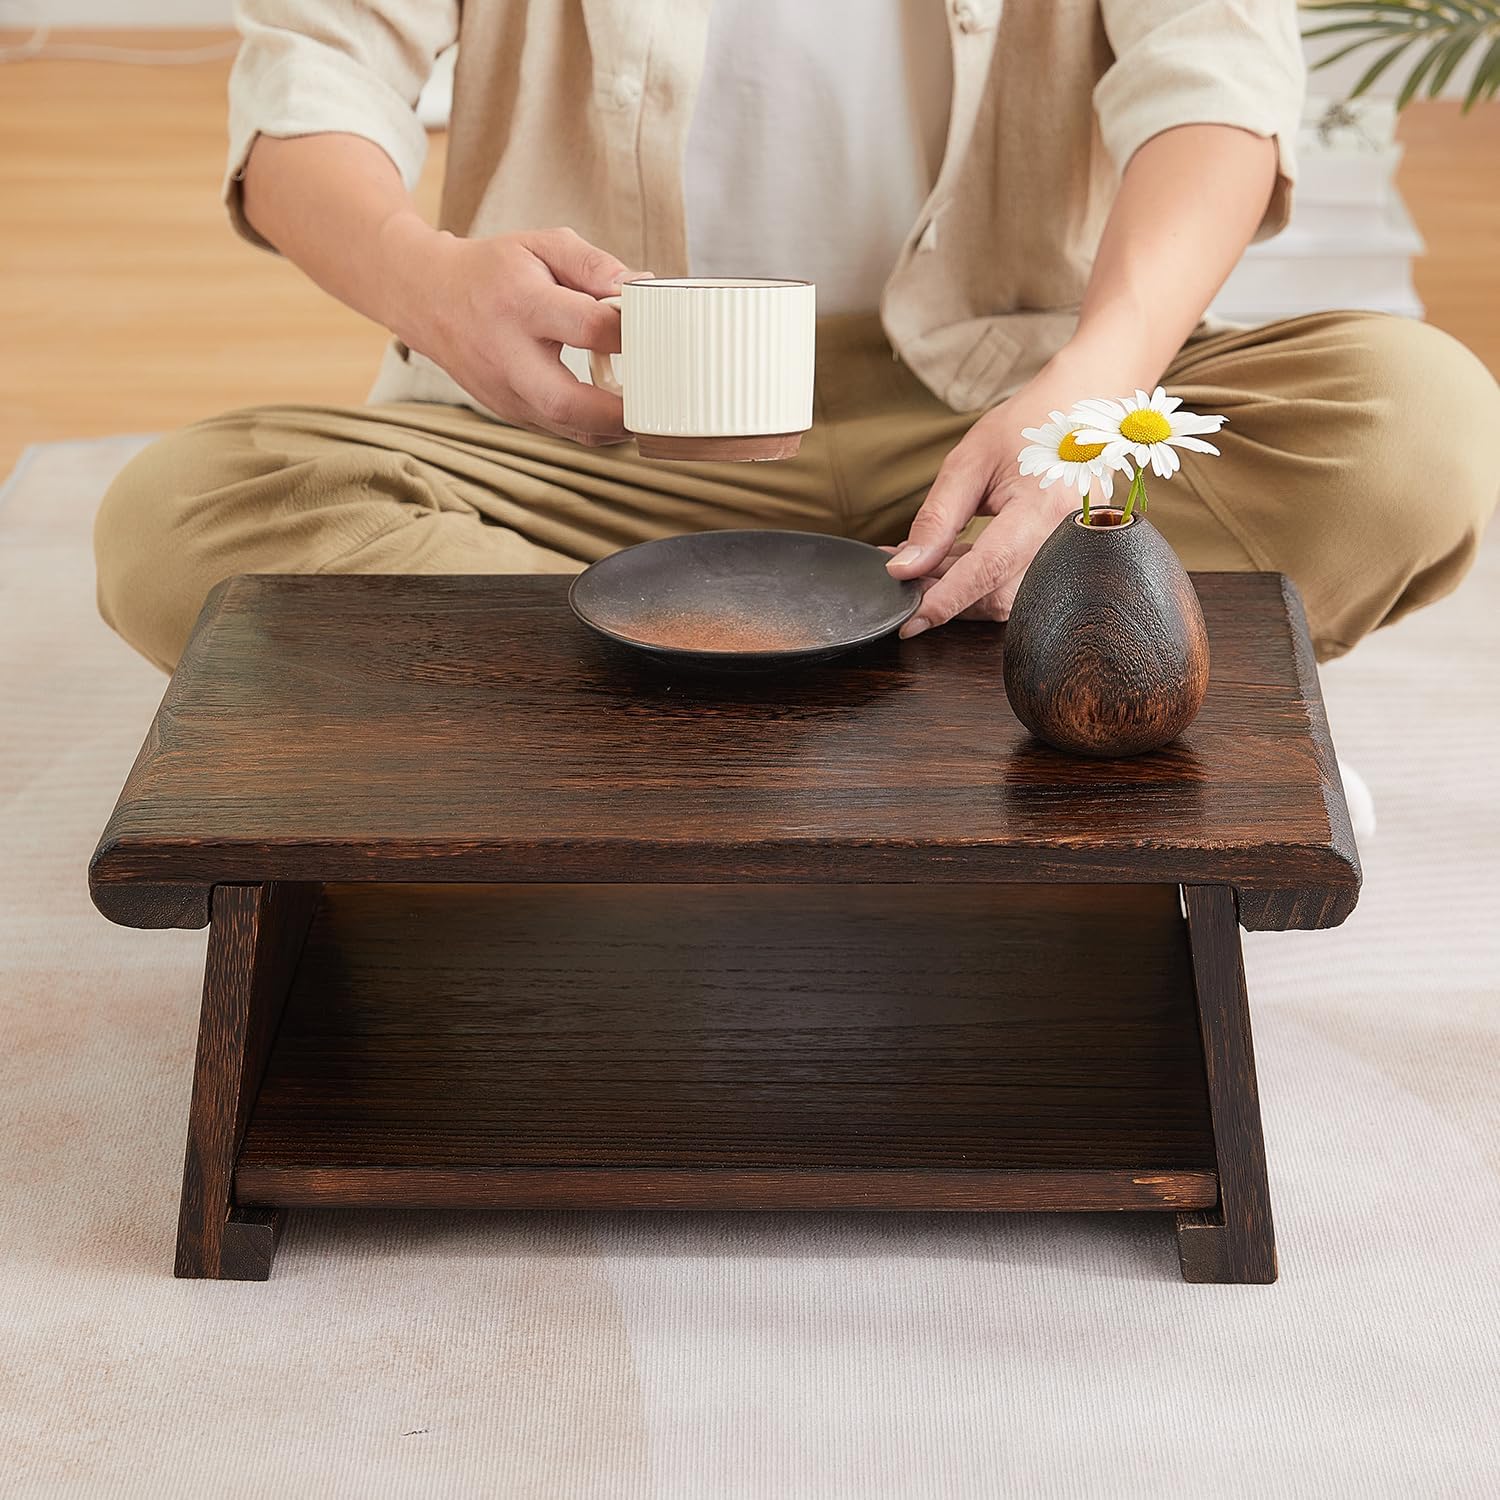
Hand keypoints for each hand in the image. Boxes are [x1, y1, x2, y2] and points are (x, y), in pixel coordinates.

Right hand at [387, 221, 646, 446]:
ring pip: (564, 426)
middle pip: (565, 400)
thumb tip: (643, 288)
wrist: (429, 298)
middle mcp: (508, 354)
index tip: (657, 332)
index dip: (629, 333)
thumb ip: (593, 264)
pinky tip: (614, 411)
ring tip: (644, 410)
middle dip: (618, 411)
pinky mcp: (508, 411)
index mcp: (521, 303)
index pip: (586, 327)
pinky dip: (592, 427)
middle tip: (657, 402)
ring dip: (611, 427)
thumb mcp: (542, 246)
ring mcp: (504, 390)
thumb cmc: (494, 270)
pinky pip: (558, 429)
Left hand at [884, 393, 1081, 636]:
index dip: (947, 599)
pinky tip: (950, 563)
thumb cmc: (1029, 424)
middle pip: (998, 597)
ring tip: (926, 564)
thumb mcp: (970, 463)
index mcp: (1044, 507)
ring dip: (961, 593)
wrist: (1081, 410)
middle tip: (906, 578)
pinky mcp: (1064, 558)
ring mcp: (1072, 552)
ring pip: (1007, 600)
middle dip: (946, 597)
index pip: (989, 569)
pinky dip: (980, 583)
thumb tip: (905, 569)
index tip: (911, 621)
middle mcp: (1066, 539)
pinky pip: (1018, 586)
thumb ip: (936, 519)